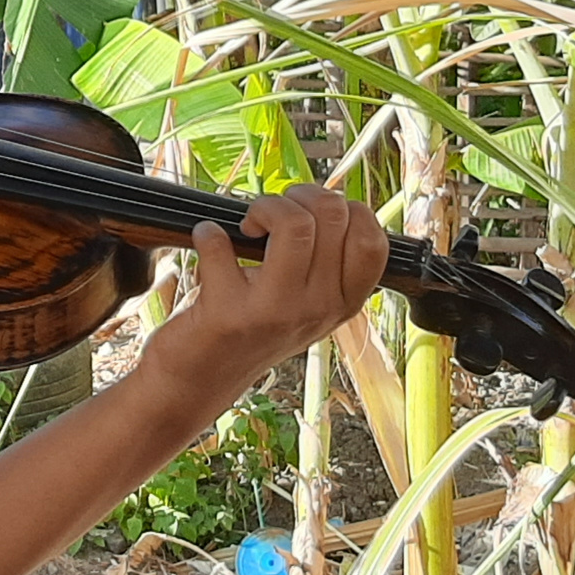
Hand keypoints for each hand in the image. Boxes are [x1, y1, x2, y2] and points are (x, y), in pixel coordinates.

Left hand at [140, 183, 389, 413]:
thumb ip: (322, 263)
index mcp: (342, 304)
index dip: (344, 209)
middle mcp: (318, 310)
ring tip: (249, 223)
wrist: (202, 378)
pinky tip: (207, 240)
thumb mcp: (305, 304)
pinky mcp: (228, 314)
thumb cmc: (251, 329)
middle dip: (300, 196)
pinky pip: (221, 244)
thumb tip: (322, 200)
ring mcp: (276, 313)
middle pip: (333, 218)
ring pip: (294, 225)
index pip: (372, 242)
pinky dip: (208, 233)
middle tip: (273, 212)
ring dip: (265, 207)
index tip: (313, 212)